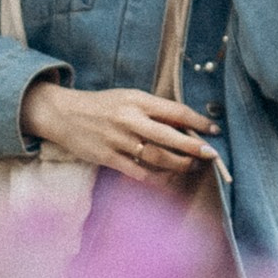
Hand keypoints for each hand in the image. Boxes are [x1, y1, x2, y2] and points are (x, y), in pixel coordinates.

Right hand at [21, 79, 217, 182]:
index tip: (214, 129)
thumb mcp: (129, 97)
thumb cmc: (102, 105)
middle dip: (195, 147)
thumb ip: (154, 109)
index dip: (198, 121)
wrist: (63, 114)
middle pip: (170, 136)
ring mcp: (119, 140)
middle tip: (212, 155)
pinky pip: (139, 173)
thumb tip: (186, 125)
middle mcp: (130, 120)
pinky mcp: (109, 158)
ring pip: (157, 157)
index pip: (175, 111)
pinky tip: (170, 179)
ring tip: (193, 166)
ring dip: (180, 164)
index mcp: (138, 100)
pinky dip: (158, 179)